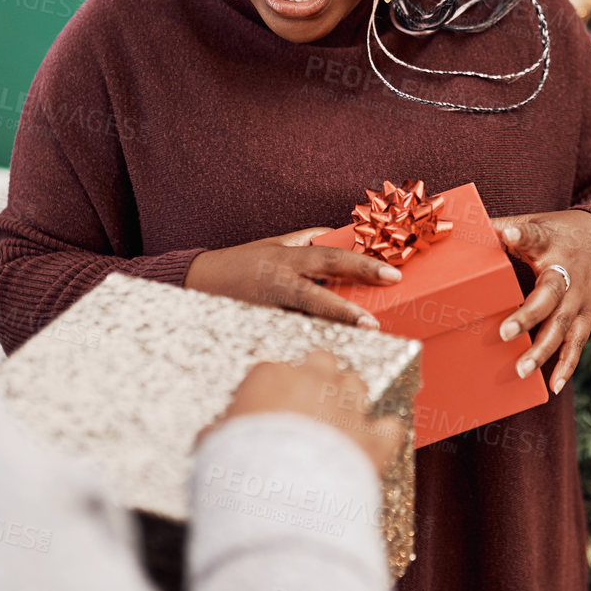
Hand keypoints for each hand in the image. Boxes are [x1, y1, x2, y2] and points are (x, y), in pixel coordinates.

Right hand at [183, 226, 403, 329]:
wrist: (198, 281)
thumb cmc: (243, 261)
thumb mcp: (276, 244)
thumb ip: (308, 241)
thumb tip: (342, 235)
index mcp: (288, 259)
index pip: (331, 259)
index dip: (362, 265)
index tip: (392, 274)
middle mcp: (278, 282)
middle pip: (317, 295)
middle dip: (347, 309)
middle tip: (375, 321)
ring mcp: (267, 308)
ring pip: (301, 322)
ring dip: (329, 331)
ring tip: (356, 340)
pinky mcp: (257, 327)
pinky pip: (287, 337)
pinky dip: (307, 344)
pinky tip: (327, 355)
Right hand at [207, 349, 405, 473]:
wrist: (280, 498)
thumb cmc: (240, 468)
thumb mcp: (214, 446)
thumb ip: (217, 432)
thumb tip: (209, 435)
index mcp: (271, 376)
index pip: (273, 369)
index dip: (273, 389)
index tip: (269, 408)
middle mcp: (314, 381)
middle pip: (322, 360)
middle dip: (318, 377)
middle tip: (309, 403)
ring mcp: (347, 406)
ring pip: (357, 384)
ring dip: (350, 399)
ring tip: (340, 420)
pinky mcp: (373, 437)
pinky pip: (388, 427)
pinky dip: (382, 435)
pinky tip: (374, 442)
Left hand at [488, 209, 590, 394]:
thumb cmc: (563, 234)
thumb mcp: (539, 223)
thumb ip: (507, 228)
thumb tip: (470, 227)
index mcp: (551, 244)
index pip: (536, 237)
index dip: (522, 236)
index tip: (508, 234)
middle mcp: (567, 274)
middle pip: (550, 296)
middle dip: (529, 315)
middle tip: (504, 333)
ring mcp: (579, 299)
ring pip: (563, 327)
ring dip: (543, 350)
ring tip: (521, 369)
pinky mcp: (586, 316)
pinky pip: (577, 344)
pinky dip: (567, 366)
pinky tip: (553, 386)